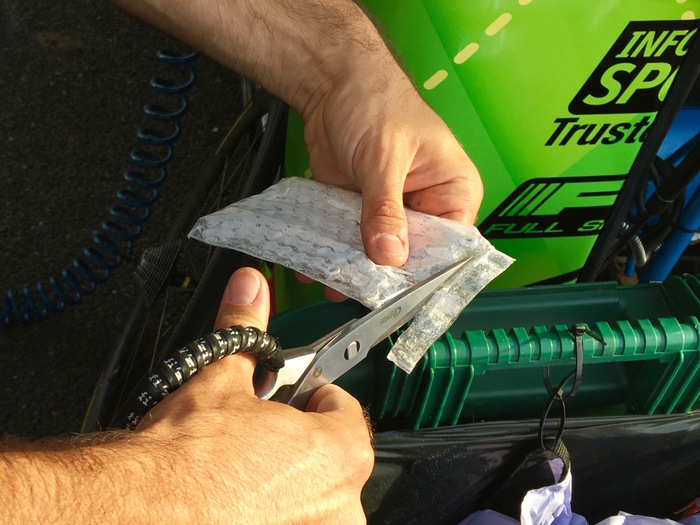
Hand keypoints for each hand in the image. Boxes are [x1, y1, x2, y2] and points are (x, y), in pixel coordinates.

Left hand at [113, 0, 482, 267]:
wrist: (331, 81)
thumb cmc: (376, 103)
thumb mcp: (385, 158)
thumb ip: (385, 208)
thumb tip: (388, 257)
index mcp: (454, 191)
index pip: (450, 246)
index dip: (426, 273)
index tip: (399, 297)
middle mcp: (427, 207)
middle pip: (412, 257)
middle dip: (385, 277)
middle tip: (358, 296)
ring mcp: (391, 211)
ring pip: (377, 253)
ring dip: (354, 269)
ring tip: (330, 286)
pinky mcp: (359, 210)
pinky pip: (349, 240)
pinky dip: (333, 253)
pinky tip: (313, 269)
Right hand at [138, 268, 372, 522]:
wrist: (140, 510)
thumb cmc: (184, 457)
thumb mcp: (220, 378)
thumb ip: (246, 330)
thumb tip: (250, 289)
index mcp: (342, 453)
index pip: (342, 408)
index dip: (307, 394)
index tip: (284, 396)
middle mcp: (341, 505)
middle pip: (329, 454)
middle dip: (295, 438)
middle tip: (255, 432)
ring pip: (309, 493)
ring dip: (284, 478)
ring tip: (239, 467)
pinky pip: (292, 518)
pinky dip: (271, 509)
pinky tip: (234, 498)